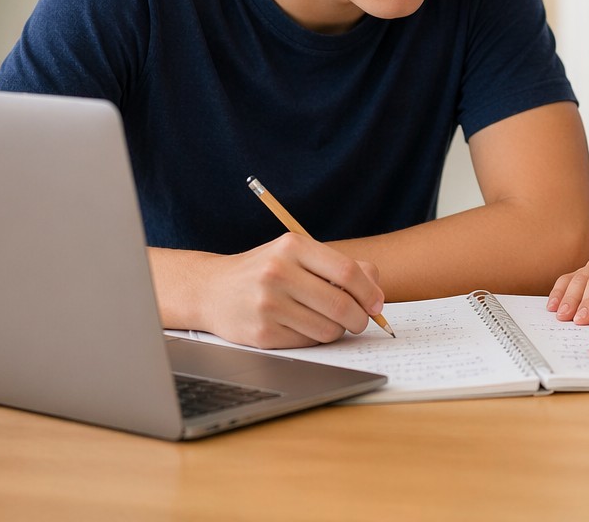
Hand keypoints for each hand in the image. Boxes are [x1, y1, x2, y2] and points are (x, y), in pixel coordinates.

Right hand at [198, 232, 385, 348]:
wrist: (212, 290)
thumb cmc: (265, 270)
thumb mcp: (298, 254)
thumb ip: (339, 265)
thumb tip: (376, 289)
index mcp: (292, 246)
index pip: (347, 272)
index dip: (369, 292)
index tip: (376, 303)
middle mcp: (278, 273)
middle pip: (341, 304)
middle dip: (360, 318)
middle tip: (360, 320)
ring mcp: (268, 304)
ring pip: (327, 329)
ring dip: (338, 330)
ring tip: (329, 322)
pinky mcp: (262, 333)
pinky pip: (307, 343)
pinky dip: (314, 339)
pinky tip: (304, 327)